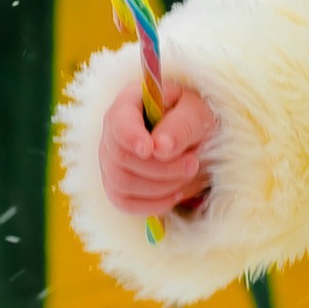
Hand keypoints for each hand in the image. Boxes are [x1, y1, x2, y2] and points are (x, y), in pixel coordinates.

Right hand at [99, 76, 216, 221]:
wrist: (195, 139)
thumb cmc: (193, 118)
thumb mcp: (197, 112)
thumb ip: (182, 125)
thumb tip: (160, 147)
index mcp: (129, 103)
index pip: (119, 121)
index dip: (130, 137)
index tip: (150, 150)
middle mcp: (112, 132)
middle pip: (121, 158)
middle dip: (161, 167)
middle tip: (193, 163)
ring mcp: (110, 161)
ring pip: (122, 183)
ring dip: (161, 186)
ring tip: (188, 174)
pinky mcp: (117, 186)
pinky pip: (124, 203)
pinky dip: (152, 204)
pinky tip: (176, 194)